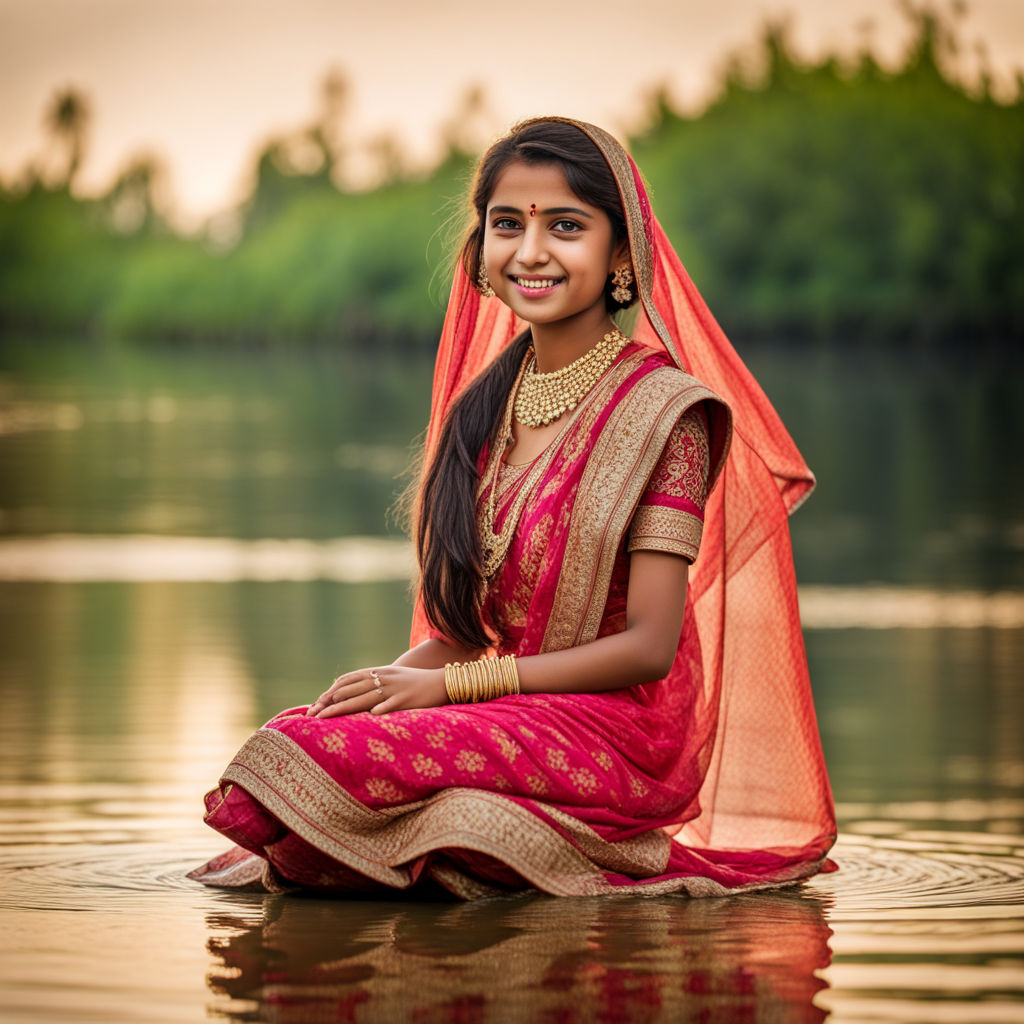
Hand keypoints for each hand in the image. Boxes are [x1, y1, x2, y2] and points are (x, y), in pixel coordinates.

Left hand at [306, 665, 447, 717]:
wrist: (442, 682)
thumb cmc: (417, 683)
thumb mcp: (394, 678)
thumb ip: (376, 683)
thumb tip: (357, 692)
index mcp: (380, 672)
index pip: (349, 679)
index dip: (331, 690)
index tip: (317, 702)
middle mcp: (384, 678)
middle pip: (351, 689)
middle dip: (329, 702)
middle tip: (312, 714)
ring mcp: (395, 688)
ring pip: (364, 698)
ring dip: (342, 708)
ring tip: (325, 718)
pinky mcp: (407, 699)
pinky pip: (390, 705)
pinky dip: (378, 710)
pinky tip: (366, 717)